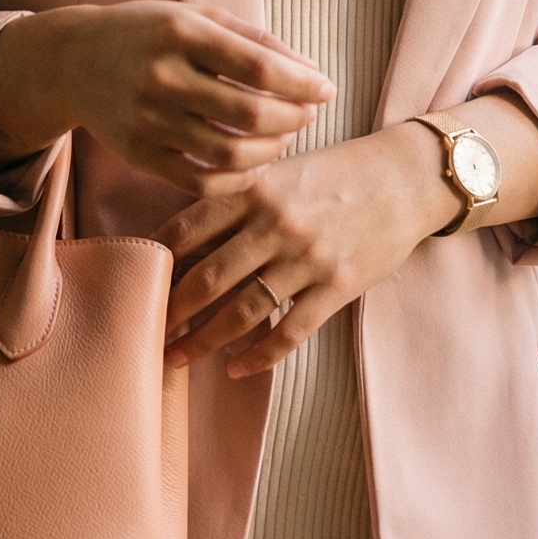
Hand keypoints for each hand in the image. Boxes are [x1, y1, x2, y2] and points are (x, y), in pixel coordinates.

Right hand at [0, 0, 332, 196]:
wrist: (74, 61)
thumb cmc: (149, 32)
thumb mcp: (197, 16)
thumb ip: (253, 39)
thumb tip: (310, 72)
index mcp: (181, 33)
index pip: (258, 66)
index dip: (302, 83)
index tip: (326, 89)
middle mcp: (163, 78)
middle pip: (249, 114)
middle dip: (293, 118)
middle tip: (308, 114)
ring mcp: (148, 121)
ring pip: (229, 155)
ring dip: (271, 150)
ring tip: (282, 136)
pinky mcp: (139, 156)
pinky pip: (201, 183)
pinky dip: (237, 179)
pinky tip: (252, 164)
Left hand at [160, 123, 452, 374]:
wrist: (405, 177)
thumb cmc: (336, 172)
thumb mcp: (282, 169)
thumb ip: (239, 196)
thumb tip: (187, 236)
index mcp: (255, 187)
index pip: (189, 226)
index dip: (156, 257)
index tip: (132, 280)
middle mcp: (275, 223)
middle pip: (207, 276)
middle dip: (170, 310)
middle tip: (144, 332)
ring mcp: (306, 257)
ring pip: (242, 311)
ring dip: (204, 341)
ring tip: (177, 359)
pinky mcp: (337, 286)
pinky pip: (289, 331)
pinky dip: (259, 356)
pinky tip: (237, 369)